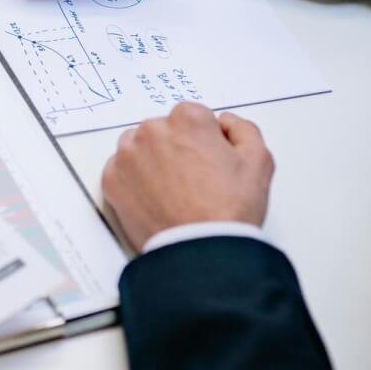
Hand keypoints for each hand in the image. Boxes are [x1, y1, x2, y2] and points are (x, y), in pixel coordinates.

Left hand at [102, 104, 274, 250]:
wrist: (200, 251)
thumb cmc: (229, 210)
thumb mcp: (259, 161)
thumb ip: (243, 129)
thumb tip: (225, 122)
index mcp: (187, 119)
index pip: (193, 117)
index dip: (204, 140)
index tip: (209, 162)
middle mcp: (153, 130)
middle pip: (164, 130)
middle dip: (176, 148)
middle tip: (192, 179)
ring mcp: (128, 155)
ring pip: (139, 147)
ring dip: (151, 160)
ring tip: (172, 190)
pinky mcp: (111, 180)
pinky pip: (121, 170)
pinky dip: (133, 181)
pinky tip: (154, 198)